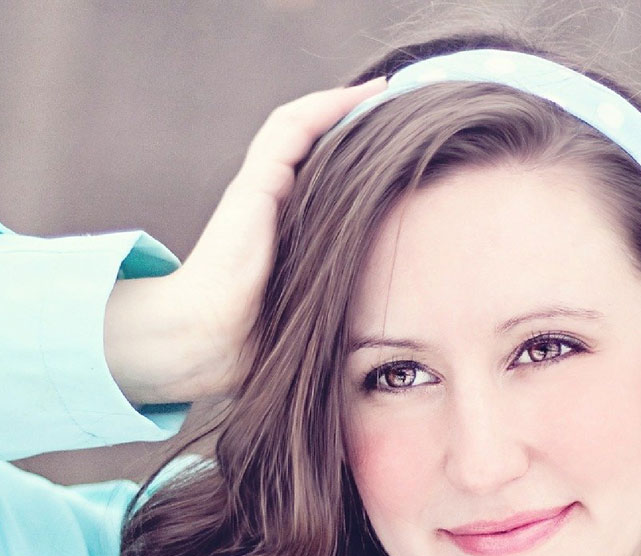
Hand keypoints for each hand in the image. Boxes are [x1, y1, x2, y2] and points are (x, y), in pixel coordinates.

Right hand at [104, 77, 385, 406]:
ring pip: (301, 127)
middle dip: (352, 124)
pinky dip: (326, 107)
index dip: (353, 160)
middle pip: (314, 147)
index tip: (396, 155)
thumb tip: (387, 332)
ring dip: (341, 103)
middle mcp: (270, 202)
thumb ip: (336, 303)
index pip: (319, 178)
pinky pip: (292, 129)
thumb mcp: (311, 314)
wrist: (207, 341)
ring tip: (383, 91)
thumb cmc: (256, 343)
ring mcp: (259, 189)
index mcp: (282, 231)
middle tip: (397, 111)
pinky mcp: (255, 185)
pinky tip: (361, 97)